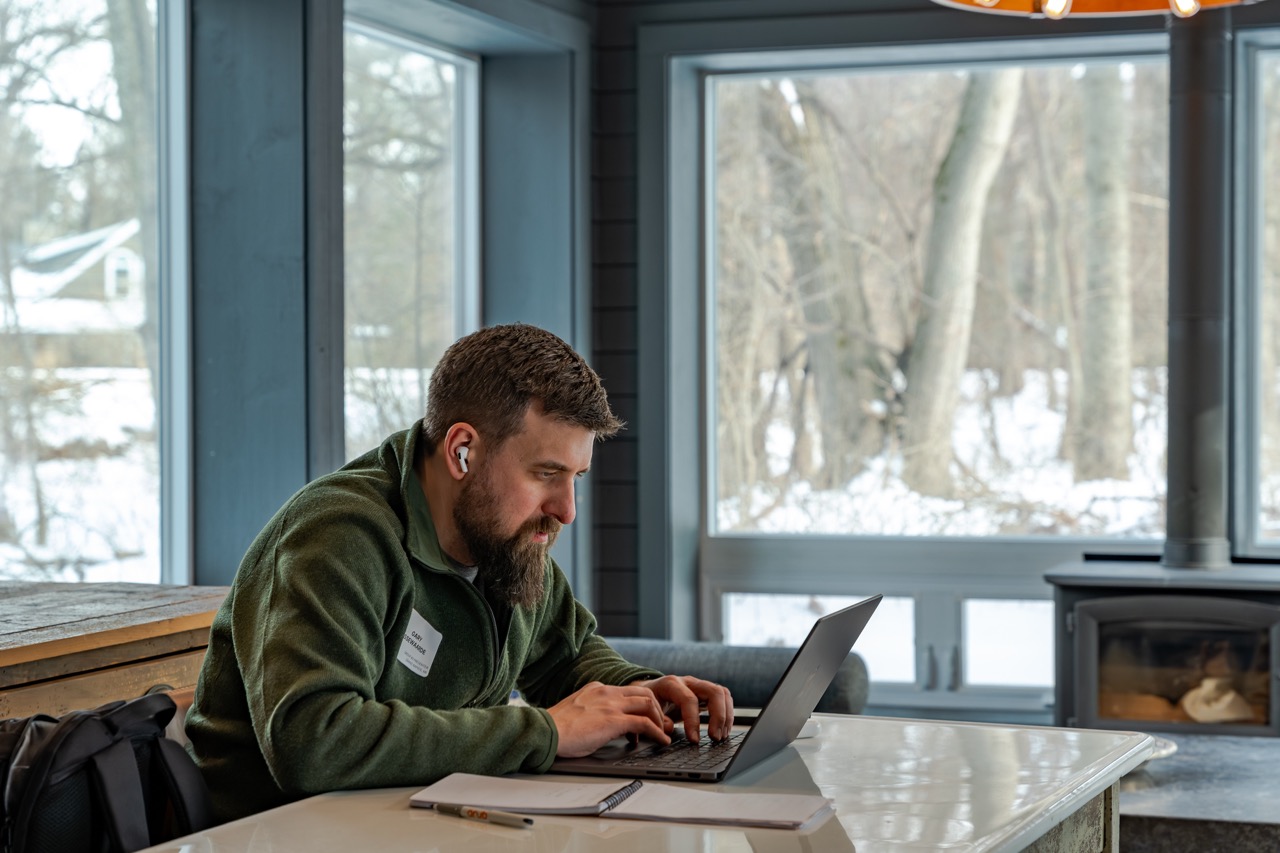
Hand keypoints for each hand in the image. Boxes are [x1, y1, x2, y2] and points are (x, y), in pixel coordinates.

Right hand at [546, 681, 673, 757]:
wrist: (544, 731)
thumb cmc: (555, 728)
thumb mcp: (576, 712)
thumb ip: (591, 712)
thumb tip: (599, 726)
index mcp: (596, 688)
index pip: (626, 691)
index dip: (639, 705)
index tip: (645, 718)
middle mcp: (606, 692)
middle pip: (643, 693)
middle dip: (656, 709)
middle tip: (661, 724)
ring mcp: (611, 705)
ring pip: (648, 704)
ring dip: (659, 720)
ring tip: (663, 733)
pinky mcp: (614, 720)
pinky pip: (644, 723)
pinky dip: (657, 732)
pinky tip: (661, 741)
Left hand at [628, 675, 733, 742]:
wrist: (647, 691)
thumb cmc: (647, 702)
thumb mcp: (646, 710)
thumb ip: (656, 719)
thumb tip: (669, 729)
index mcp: (671, 684)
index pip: (689, 700)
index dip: (693, 721)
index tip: (694, 740)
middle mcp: (688, 682)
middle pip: (714, 692)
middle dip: (718, 716)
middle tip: (715, 738)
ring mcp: (699, 686)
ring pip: (722, 693)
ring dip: (726, 716)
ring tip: (722, 736)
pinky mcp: (706, 693)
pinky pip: (724, 699)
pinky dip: (727, 714)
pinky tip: (724, 730)